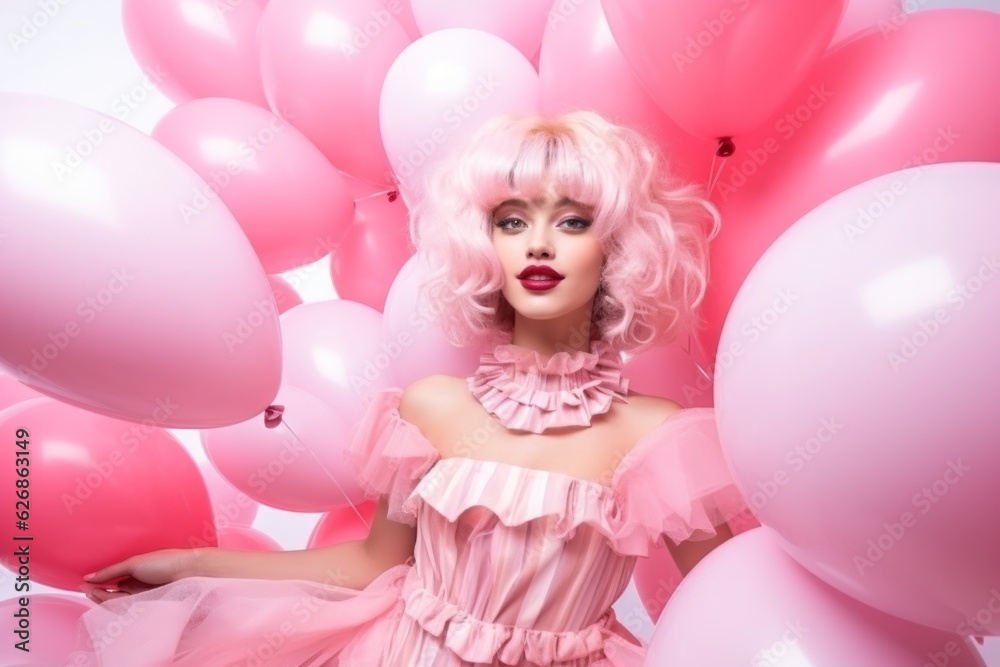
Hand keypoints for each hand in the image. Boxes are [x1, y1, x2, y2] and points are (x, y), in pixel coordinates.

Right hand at [81, 548, 198, 604]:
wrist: (188, 572)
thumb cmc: (165, 563)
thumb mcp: (134, 563)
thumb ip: (111, 571)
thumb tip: (89, 577)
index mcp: (137, 572)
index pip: (113, 581)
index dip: (98, 584)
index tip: (84, 583)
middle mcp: (138, 586)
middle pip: (113, 594)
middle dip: (98, 592)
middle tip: (85, 590)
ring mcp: (142, 597)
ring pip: (118, 602)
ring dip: (103, 598)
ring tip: (92, 592)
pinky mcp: (147, 607)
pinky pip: (126, 608)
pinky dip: (114, 603)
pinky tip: (105, 598)